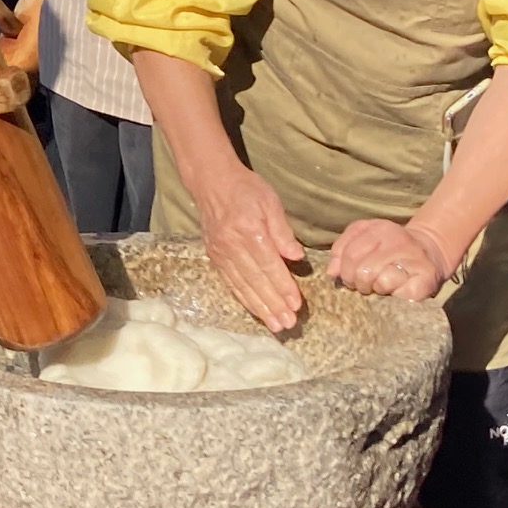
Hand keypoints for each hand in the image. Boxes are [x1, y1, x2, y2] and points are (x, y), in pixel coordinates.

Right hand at [192, 164, 306, 330]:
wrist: (211, 182)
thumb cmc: (246, 189)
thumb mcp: (270, 202)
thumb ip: (282, 231)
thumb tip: (295, 257)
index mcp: (249, 231)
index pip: (269, 265)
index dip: (283, 287)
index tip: (296, 304)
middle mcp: (232, 246)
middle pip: (255, 281)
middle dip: (273, 304)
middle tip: (288, 324)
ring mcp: (220, 253)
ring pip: (242, 286)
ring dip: (260, 308)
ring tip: (275, 325)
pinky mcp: (214, 257)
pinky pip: (230, 282)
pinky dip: (244, 299)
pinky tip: (256, 310)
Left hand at [329, 220, 454, 300]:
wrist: (430, 255)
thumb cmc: (388, 251)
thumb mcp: (362, 241)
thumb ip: (342, 250)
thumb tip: (332, 272)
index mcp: (379, 228)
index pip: (348, 253)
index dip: (344, 270)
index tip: (349, 276)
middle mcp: (398, 239)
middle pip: (361, 270)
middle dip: (357, 283)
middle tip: (364, 285)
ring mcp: (414, 257)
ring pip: (379, 281)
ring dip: (376, 288)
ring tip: (382, 285)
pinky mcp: (427, 278)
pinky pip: (398, 291)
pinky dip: (394, 294)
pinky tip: (398, 289)